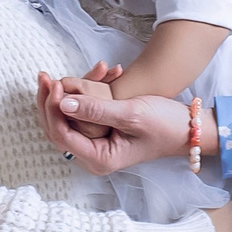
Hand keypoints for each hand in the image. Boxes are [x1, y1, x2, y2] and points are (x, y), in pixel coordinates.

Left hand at [37, 72, 191, 175]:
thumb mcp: (131, 114)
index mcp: (99, 158)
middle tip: (44, 75)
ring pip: (65, 119)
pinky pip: (80, 113)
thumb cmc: (165, 124)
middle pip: (56, 128)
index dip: (52, 108)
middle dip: (48, 100)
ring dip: (63, 95)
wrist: (187, 128)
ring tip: (64, 72)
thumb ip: (96, 110)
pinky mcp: (99, 132)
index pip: (61, 134)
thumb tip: (63, 103)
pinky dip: (82, 94)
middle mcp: (93, 155)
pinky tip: (97, 73)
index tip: (54, 83)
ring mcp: (95, 144)